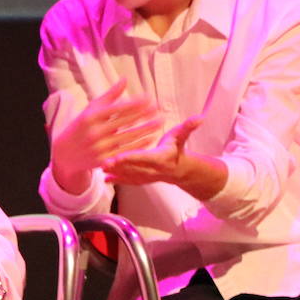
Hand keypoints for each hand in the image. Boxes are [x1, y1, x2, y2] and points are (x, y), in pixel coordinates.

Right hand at [51, 78, 162, 193]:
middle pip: (124, 122)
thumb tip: (124, 80)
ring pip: (127, 137)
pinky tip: (151, 138)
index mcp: (91, 117)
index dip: (134, 103)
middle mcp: (95, 132)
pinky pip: (125, 151)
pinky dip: (139, 145)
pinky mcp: (104, 160)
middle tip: (159, 108)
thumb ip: (109, 96)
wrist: (64, 154)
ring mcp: (100, 148)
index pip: (117, 108)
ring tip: (159, 122)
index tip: (149, 98)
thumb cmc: (81, 127)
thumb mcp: (90, 110)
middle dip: (143, 114)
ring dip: (146, 129)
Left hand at [104, 116, 226, 199]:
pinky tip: (104, 178)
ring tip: (100, 168)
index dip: (131, 158)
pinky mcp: (141, 180)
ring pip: (129, 176)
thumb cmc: (178, 148)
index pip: (144, 158)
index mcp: (160, 158)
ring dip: (115, 173)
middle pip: (133, 168)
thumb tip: (200, 117)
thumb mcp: (182, 136)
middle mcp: (153, 170)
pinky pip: (128, 181)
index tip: (119, 156)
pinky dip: (117, 180)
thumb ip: (189, 127)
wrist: (181, 170)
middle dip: (118, 166)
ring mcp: (147, 177)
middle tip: (103, 162)